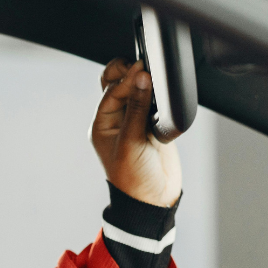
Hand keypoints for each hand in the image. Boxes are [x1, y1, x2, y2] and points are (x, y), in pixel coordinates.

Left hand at [90, 58, 182, 207]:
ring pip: (137, 90)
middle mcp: (117, 119)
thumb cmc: (134, 179)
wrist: (154, 199)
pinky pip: (155, 101)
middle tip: (144, 69)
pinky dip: (159, 94)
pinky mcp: (154, 124)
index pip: (111, 92)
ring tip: (155, 79)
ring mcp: (136, 121)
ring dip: (145, 82)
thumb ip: (137, 109)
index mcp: (103, 124)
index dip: (125, 79)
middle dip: (128, 73)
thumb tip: (141, 78)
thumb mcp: (132, 142)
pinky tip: (164, 93)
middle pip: (118, 85)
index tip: (141, 70)